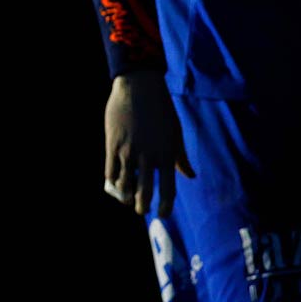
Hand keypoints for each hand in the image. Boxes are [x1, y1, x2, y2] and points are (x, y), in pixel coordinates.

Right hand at [104, 72, 194, 216]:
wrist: (139, 87)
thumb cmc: (161, 110)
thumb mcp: (176, 134)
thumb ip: (180, 158)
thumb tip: (190, 176)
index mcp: (167, 155)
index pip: (168, 190)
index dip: (165, 207)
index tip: (162, 214)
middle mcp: (148, 156)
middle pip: (144, 192)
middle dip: (142, 206)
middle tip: (141, 209)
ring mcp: (129, 151)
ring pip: (124, 185)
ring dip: (125, 196)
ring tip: (126, 198)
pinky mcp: (113, 144)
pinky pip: (110, 171)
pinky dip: (112, 181)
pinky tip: (114, 183)